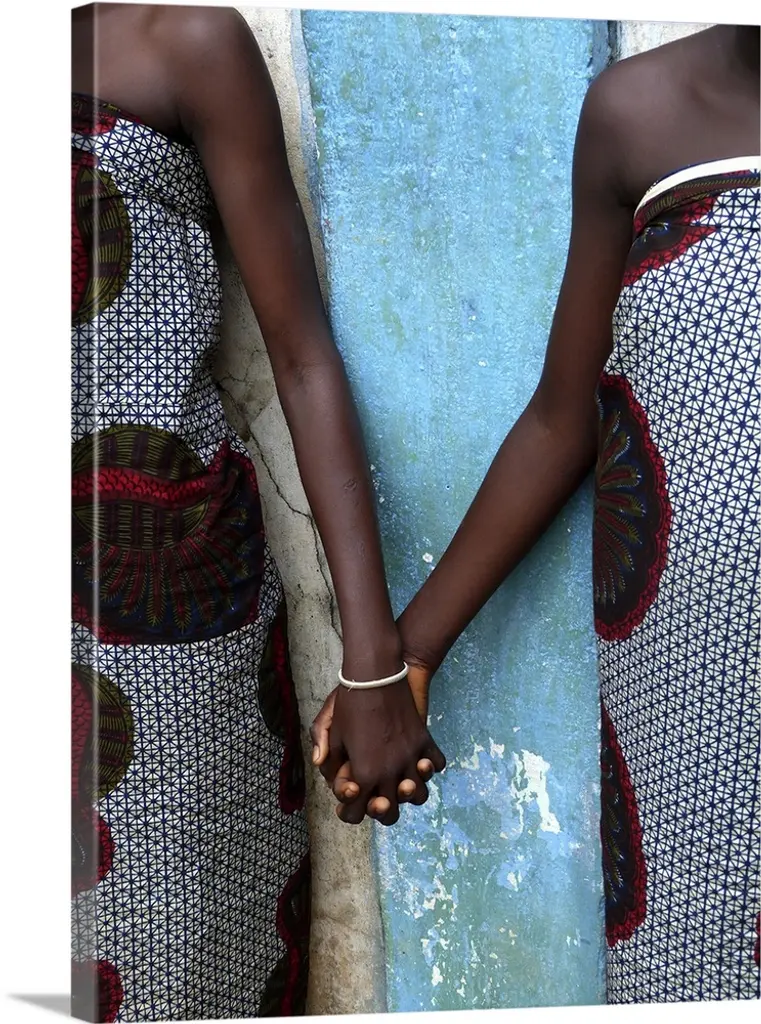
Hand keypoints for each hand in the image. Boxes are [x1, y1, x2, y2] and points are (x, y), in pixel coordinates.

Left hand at [310, 669, 443, 825]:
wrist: (376, 674)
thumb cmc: (350, 703)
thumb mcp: (332, 729)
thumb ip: (327, 753)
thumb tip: (321, 767)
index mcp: (364, 774)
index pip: (356, 813)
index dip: (349, 813)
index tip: (348, 806)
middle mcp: (390, 772)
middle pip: (390, 813)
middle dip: (380, 811)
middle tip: (375, 800)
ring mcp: (410, 757)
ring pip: (418, 795)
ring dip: (409, 794)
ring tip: (400, 784)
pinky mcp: (424, 740)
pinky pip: (435, 765)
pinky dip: (428, 767)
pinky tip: (417, 761)